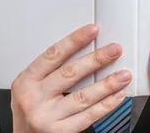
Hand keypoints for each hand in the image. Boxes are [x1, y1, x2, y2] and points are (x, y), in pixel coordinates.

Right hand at [11, 24, 131, 132]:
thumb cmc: (27, 113)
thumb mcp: (27, 88)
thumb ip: (47, 72)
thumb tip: (81, 50)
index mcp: (25, 81)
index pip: (53, 55)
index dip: (74, 41)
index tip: (92, 31)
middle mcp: (34, 98)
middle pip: (70, 73)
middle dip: (96, 59)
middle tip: (114, 50)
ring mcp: (46, 117)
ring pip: (83, 96)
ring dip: (107, 84)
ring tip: (123, 75)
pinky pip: (89, 117)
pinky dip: (106, 105)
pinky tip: (117, 95)